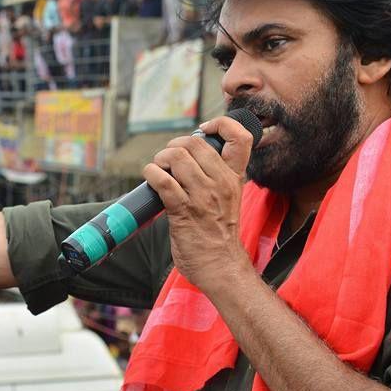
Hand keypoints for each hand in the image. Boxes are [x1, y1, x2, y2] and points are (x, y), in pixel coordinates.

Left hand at [141, 115, 253, 291]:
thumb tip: (188, 157)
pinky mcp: (183, 211)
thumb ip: (215, 177)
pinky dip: (151, 174)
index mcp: (234, 178)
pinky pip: (163, 182)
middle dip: (174, 145)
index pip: (240, 137)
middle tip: (167, 159)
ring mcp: (202, 197)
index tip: (203, 130)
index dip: (220, 124)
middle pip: (195, 143)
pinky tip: (150, 178)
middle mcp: (221, 183)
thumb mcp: (228, 199)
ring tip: (158, 170)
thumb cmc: (219, 234)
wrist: (221, 267)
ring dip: (160, 159)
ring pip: (177, 157)